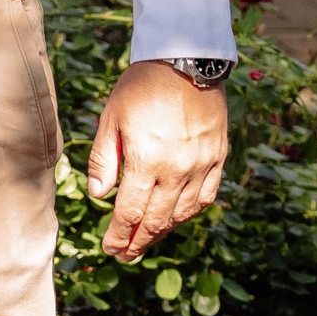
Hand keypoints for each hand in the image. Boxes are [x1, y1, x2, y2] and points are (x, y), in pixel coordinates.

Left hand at [85, 60, 228, 258]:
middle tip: (125, 256)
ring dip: (163, 232)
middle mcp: (177, 169)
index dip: (118, 236)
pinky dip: (190, 213)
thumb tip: (98, 196)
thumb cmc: (140, 88)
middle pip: (156, 220)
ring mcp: (201, 165)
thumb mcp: (110, 119)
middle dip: (138, 242)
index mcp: (146, 160)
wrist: (185, 59)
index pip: (129, 212)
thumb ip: (103, 160)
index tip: (110, 249)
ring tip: (147, 241)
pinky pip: (206, 197)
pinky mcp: (218, 158)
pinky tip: (177, 219)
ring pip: (182, 213)